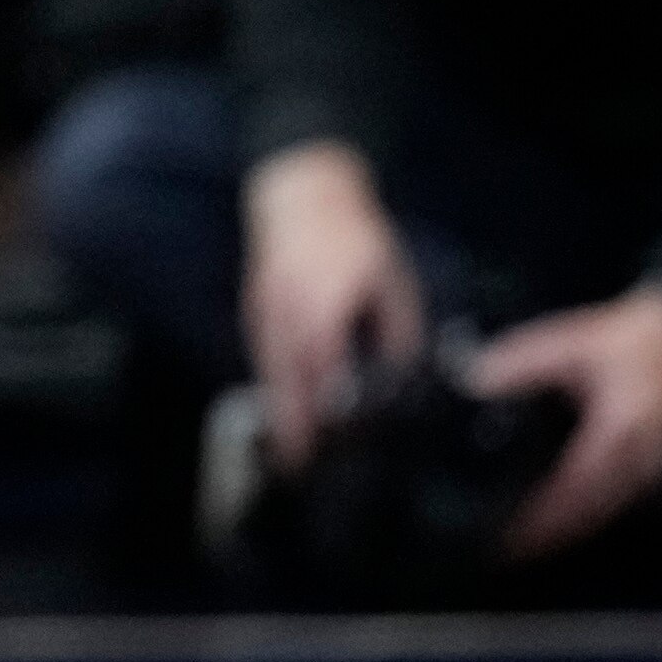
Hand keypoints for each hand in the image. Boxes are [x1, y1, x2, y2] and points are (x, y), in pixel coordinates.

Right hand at [242, 141, 425, 468]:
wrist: (301, 193)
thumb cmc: (353, 236)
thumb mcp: (391, 279)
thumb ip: (396, 329)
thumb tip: (403, 373)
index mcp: (326, 306)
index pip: (325, 370)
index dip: (330, 410)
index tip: (338, 442)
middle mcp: (290, 315)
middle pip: (289, 381)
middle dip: (295, 426)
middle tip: (300, 468)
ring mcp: (268, 312)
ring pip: (271, 374)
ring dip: (279, 414)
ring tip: (288, 454)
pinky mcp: (258, 309)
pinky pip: (265, 358)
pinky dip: (272, 387)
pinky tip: (282, 409)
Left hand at [468, 286, 661, 558]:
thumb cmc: (625, 340)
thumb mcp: (572, 341)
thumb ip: (524, 362)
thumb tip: (475, 379)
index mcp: (622, 425)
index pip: (575, 481)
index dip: (543, 509)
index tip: (509, 528)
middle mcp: (640, 455)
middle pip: (589, 508)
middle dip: (549, 533)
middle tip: (503, 549)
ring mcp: (650, 466)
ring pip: (602, 512)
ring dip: (565, 531)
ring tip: (520, 547)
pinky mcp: (649, 468)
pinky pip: (613, 503)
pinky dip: (583, 517)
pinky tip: (555, 526)